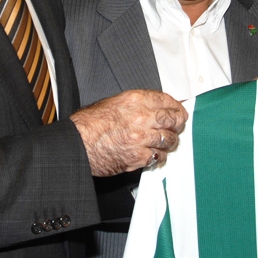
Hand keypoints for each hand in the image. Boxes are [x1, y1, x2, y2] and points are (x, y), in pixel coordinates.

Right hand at [71, 90, 186, 176]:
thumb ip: (134, 105)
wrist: (78, 142)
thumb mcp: (112, 103)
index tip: (179, 111)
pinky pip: (159, 157)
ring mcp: (142, 138)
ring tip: (166, 142)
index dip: (176, 107)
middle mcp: (142, 117)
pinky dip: (159, 156)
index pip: (167, 100)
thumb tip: (151, 108)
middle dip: (178, 124)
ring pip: (170, 140)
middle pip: (174, 120)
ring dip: (170, 142)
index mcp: (135, 100)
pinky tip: (154, 154)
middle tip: (178, 126)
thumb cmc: (89, 124)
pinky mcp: (139, 156)